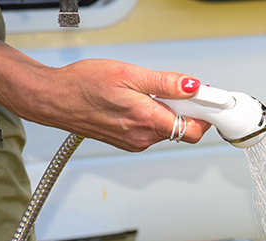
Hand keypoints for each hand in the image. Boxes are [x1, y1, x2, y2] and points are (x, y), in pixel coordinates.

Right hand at [0, 12, 210, 150]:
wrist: (54, 98)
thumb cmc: (83, 84)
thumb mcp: (129, 73)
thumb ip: (165, 83)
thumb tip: (193, 87)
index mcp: (147, 120)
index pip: (194, 129)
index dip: (206, 114)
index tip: (212, 101)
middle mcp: (144, 137)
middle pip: (183, 129)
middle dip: (187, 109)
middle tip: (177, 90)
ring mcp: (136, 142)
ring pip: (167, 129)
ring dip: (168, 112)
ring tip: (147, 93)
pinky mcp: (128, 141)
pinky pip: (152, 130)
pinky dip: (153, 116)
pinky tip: (137, 102)